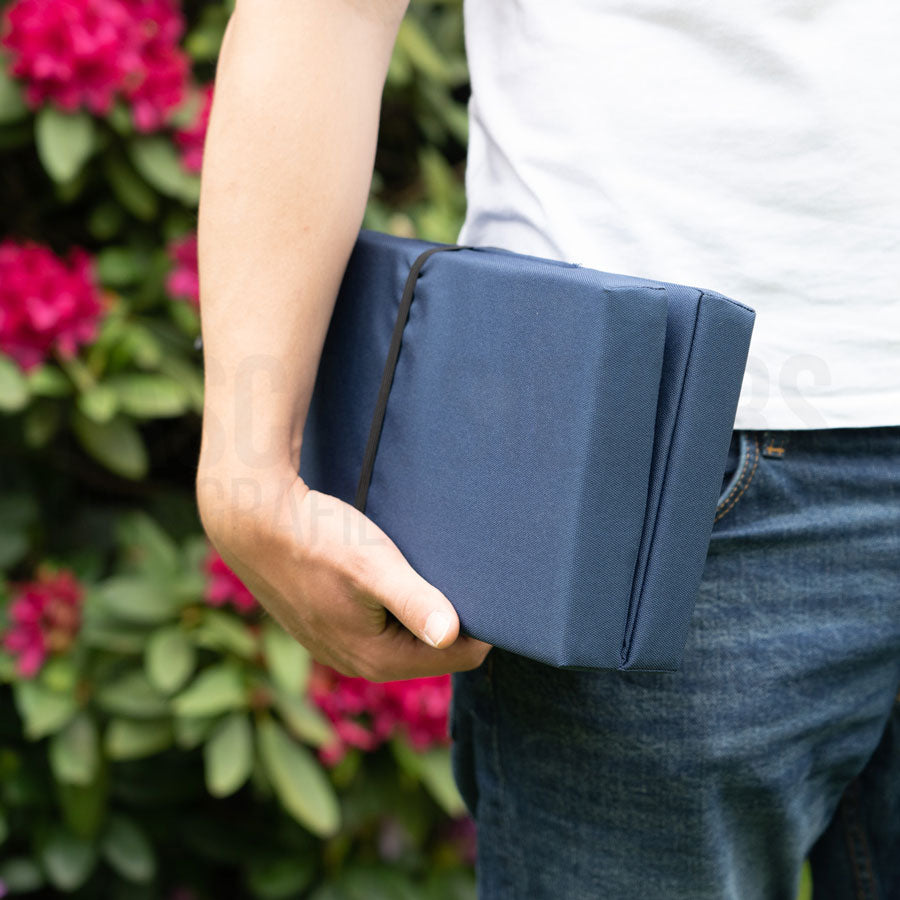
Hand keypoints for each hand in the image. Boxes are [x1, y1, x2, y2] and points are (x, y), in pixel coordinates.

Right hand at [197, 464, 492, 680]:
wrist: (251, 520)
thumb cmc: (316, 537)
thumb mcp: (373, 564)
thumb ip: (414, 600)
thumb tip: (453, 634)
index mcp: (376, 659)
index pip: (460, 657)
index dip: (483, 625)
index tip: (495, 589)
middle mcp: (358, 662)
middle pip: (433, 649)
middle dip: (454, 619)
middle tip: (466, 575)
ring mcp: (338, 645)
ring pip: (405, 636)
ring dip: (424, 609)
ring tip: (433, 570)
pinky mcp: (325, 624)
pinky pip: (379, 625)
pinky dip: (395, 605)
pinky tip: (395, 573)